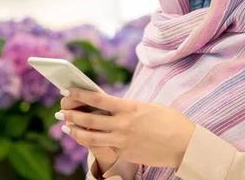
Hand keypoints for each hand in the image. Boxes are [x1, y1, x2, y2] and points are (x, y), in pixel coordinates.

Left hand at [58, 88, 195, 169]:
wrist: (184, 144)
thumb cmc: (169, 121)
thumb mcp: (149, 107)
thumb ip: (129, 107)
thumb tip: (114, 106)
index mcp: (129, 107)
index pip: (98, 99)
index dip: (80, 94)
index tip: (67, 90)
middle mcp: (123, 124)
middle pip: (89, 119)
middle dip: (72, 114)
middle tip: (60, 110)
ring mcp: (123, 140)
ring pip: (91, 137)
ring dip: (76, 131)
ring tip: (66, 127)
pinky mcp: (126, 153)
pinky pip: (104, 148)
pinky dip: (91, 143)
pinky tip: (83, 139)